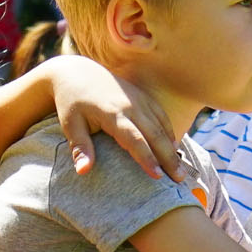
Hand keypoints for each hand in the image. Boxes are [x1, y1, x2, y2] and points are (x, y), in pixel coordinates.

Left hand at [44, 55, 184, 180]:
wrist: (77, 72)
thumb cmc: (71, 102)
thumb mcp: (71, 124)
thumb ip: (80, 147)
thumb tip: (83, 172)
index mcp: (112, 112)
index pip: (134, 139)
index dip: (147, 158)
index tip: (157, 177)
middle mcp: (131, 105)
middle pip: (155, 134)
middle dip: (168, 158)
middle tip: (179, 180)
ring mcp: (139, 99)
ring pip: (162, 126)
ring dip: (173, 148)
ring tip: (180, 170)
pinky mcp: (143, 97)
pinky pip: (161, 116)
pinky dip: (170, 133)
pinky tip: (174, 149)